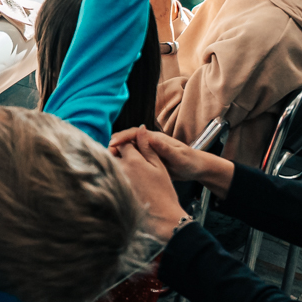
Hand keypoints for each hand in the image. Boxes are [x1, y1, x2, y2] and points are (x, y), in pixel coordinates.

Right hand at [110, 128, 234, 194]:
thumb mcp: (178, 156)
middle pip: (127, 139)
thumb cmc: (189, 161)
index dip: (121, 138)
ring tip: (107, 161)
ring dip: (117, 152)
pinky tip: (118, 168)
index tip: (111, 144)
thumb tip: (150, 137)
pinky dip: (123, 160)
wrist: (197, 168)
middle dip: (114, 144)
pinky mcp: (147, 158)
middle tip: (104, 154)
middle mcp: (149, 142)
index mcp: (154, 138)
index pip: (133, 133)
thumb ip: (164, 148)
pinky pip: (132, 157)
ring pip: (128, 148)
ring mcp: (148, 150)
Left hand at [110, 136, 188, 241]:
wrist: (161, 217)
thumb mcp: (159, 166)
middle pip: (110, 152)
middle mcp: (120, 168)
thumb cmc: (163, 191)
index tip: (133, 149)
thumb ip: (148, 147)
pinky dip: (110, 174)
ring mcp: (114, 180)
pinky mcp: (111, 190)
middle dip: (116, 151)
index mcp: (133, 160)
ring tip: (125, 170)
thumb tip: (141, 128)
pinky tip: (120, 180)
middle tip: (126, 158)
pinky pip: (106, 176)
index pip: (123, 143)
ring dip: (112, 162)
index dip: (128, 144)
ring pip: (107, 164)